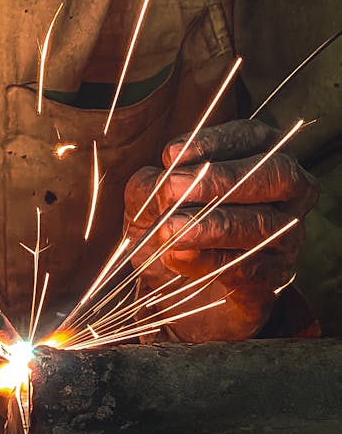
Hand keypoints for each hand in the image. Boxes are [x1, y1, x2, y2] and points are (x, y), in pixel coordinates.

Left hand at [123, 119, 318, 340]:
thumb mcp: (148, 204)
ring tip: (168, 229)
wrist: (178, 295)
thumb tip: (154, 181)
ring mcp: (286, 238)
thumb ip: (147, 187)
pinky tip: (177, 257)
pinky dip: (210, 261)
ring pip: (263, 223)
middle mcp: (286, 195)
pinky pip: (251, 267)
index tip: (170, 154)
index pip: (252, 137)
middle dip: (219, 179)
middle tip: (170, 188)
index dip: (214, 142)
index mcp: (260, 160)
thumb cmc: (172, 232)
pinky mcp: (273, 280)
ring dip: (210, 224)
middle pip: (273, 173)